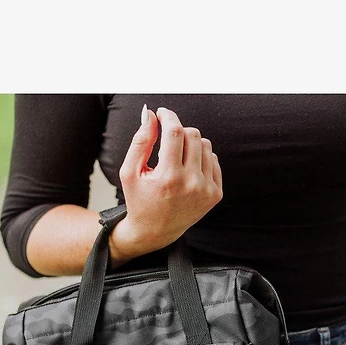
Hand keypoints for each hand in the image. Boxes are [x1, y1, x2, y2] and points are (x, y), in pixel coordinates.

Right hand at [110, 105, 222, 263]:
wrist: (155, 231)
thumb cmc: (139, 200)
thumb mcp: (130, 172)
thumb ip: (140, 141)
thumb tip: (150, 114)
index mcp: (168, 177)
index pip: (175, 132)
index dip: (168, 116)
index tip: (162, 113)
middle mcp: (191, 184)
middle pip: (193, 135)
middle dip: (178, 130)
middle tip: (166, 138)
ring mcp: (206, 190)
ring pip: (205, 145)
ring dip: (190, 144)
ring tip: (176, 157)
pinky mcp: (215, 194)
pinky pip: (213, 160)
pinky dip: (200, 158)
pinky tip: (187, 169)